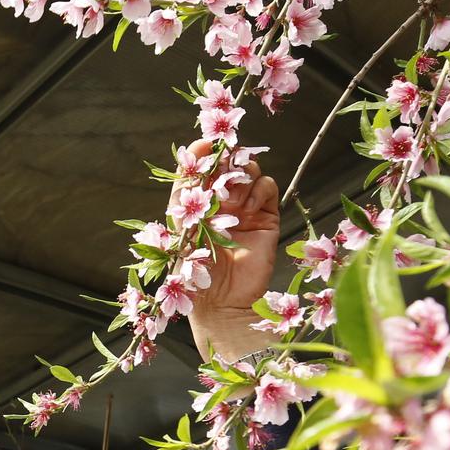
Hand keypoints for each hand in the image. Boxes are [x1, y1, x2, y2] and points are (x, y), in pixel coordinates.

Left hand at [169, 140, 282, 364]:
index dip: (202, 153)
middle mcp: (221, 202)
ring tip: (231, 201)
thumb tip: (189, 153)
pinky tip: (247, 210)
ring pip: (249, 170)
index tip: (203, 145)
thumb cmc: (195, 273)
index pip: (200, 167)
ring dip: (240, 177)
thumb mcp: (182, 229)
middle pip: (228, 163)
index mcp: (197, 203)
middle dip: (225, 161)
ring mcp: (245, 208)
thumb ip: (186, 192)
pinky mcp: (266, 217)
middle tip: (222, 171)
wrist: (222, 303)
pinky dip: (258, 190)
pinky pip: (267, 186)